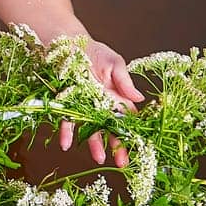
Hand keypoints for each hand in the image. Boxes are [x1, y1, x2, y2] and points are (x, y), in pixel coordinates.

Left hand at [57, 38, 143, 168]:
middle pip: (111, 130)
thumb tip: (140, 98)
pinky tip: (66, 144)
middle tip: (122, 162)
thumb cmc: (95, 51)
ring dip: (94, 144)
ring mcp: (83, 107)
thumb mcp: (114, 62)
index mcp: (116, 97)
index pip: (127, 120)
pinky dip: (66, 133)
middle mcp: (100, 106)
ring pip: (90, 130)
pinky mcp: (65, 105)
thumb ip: (125, 81)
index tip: (138, 147)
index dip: (133, 134)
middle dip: (117, 146)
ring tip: (98, 158)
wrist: (68, 43)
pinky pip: (66, 121)